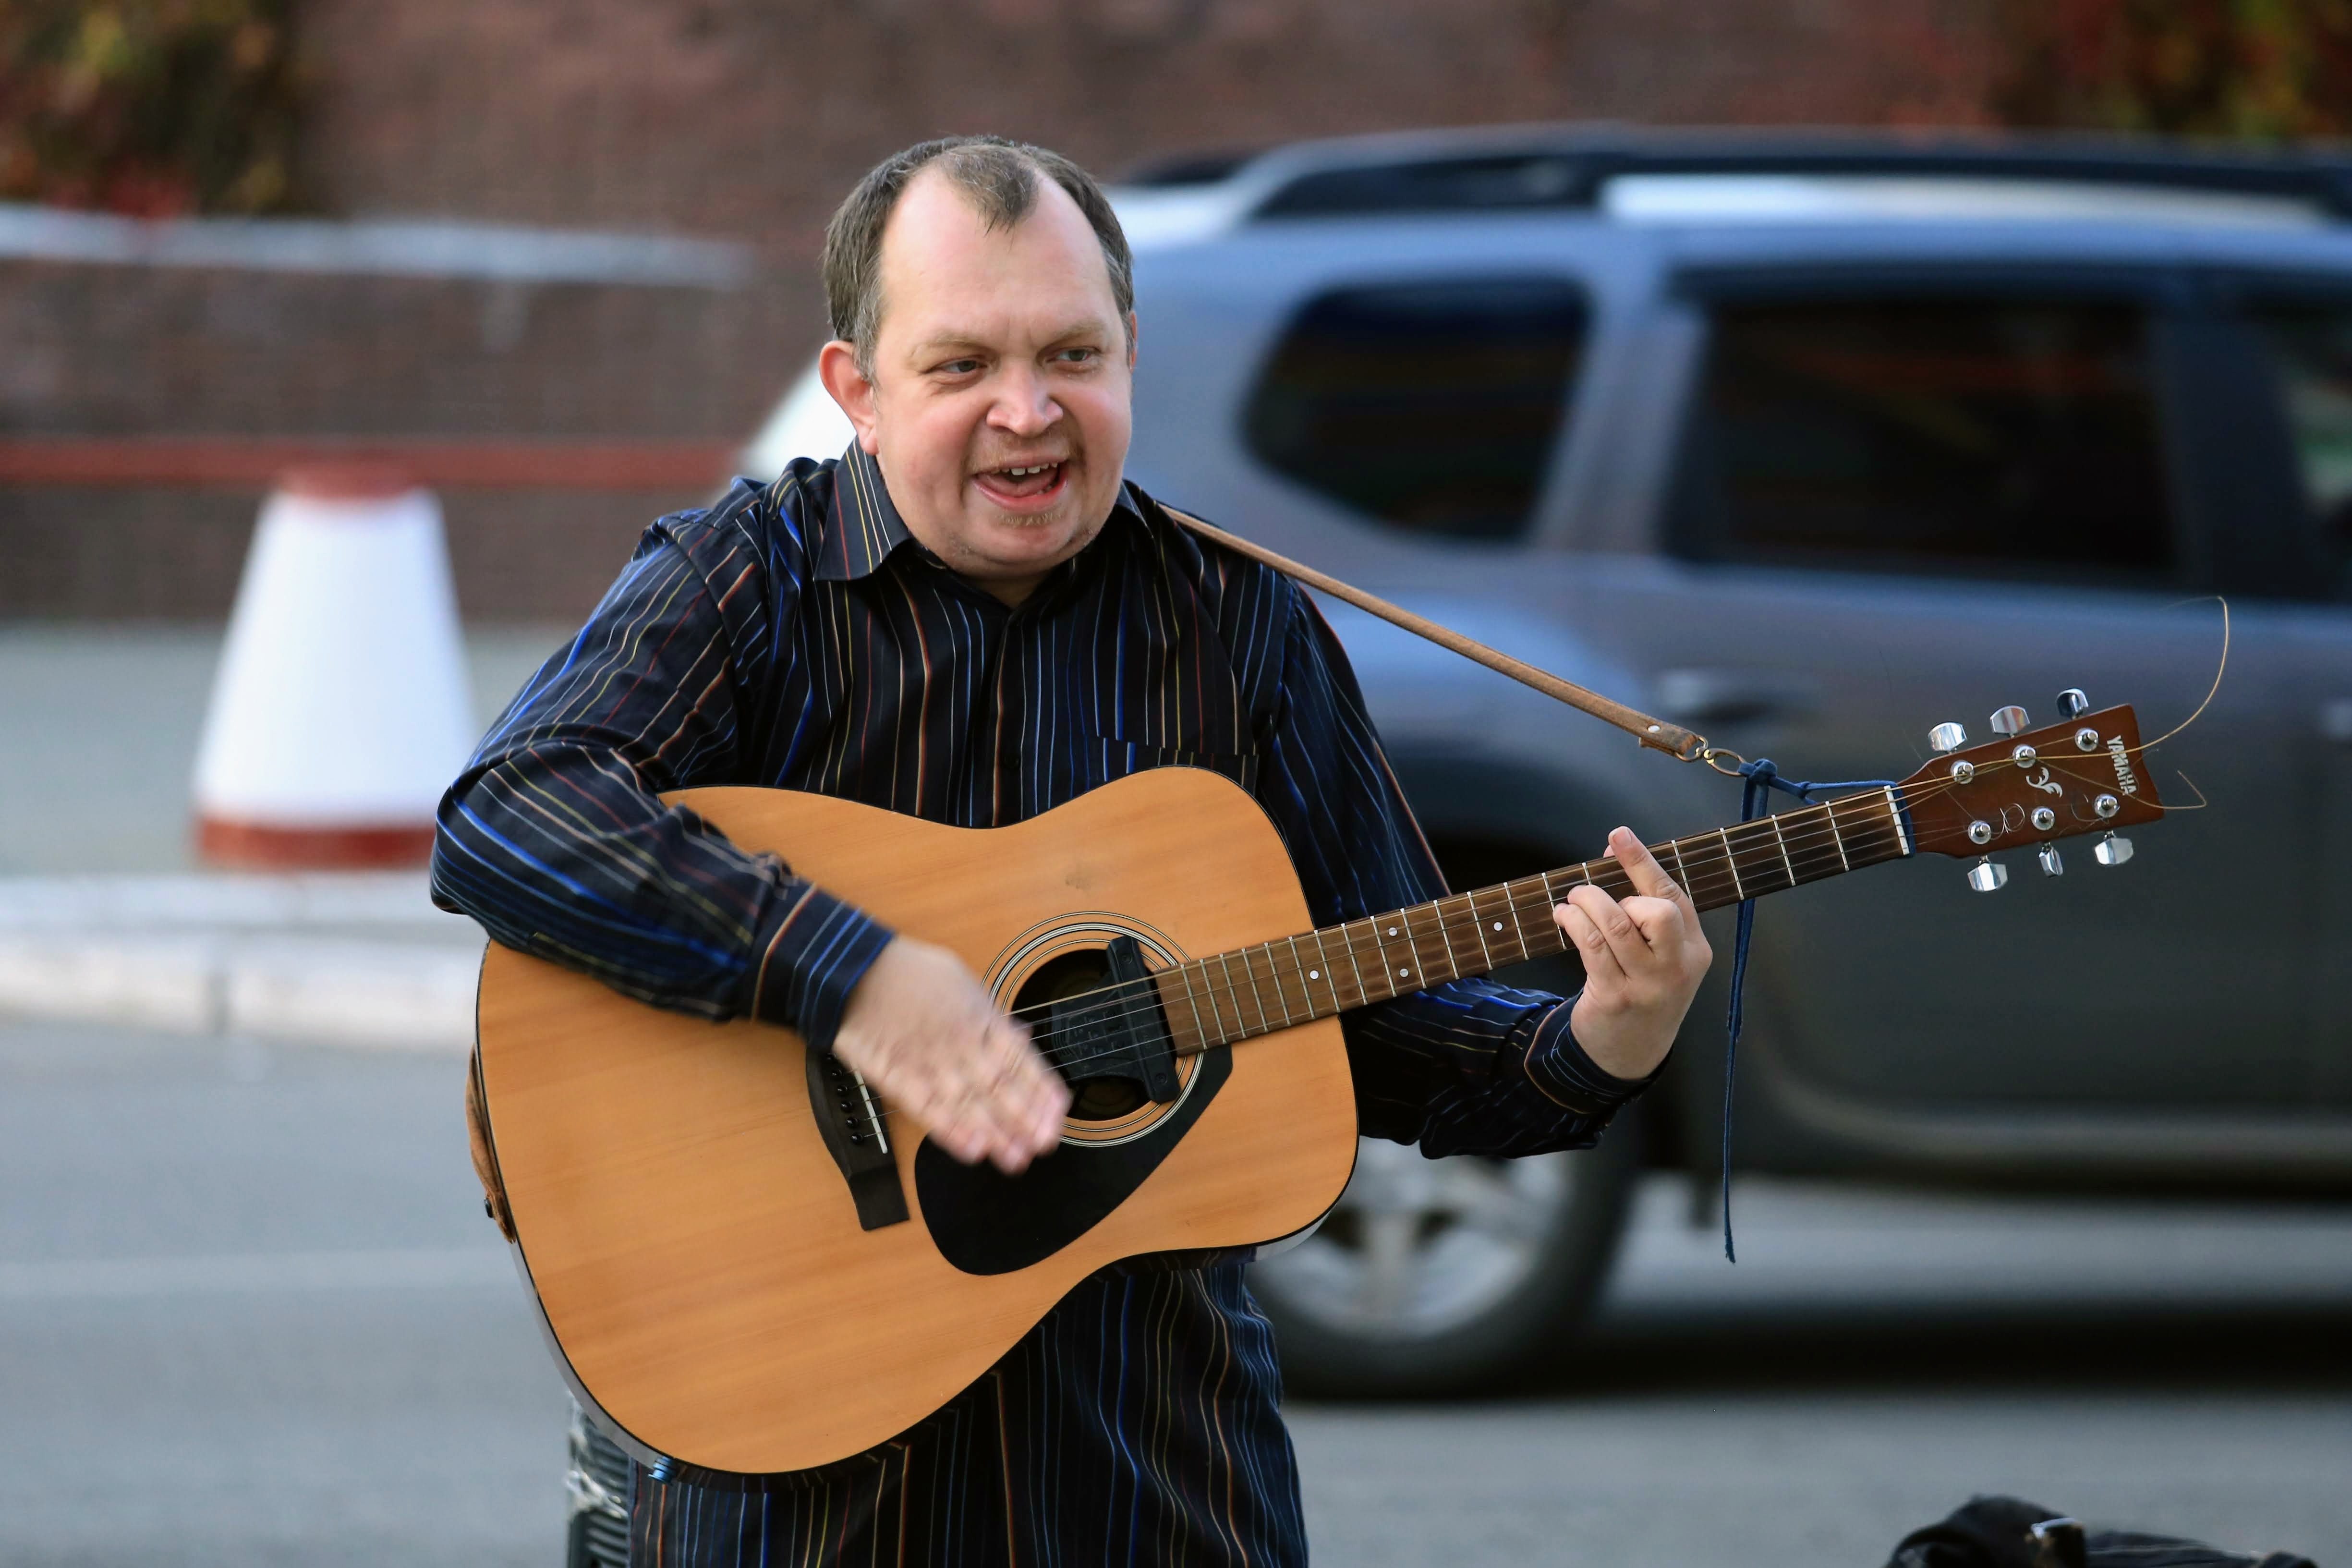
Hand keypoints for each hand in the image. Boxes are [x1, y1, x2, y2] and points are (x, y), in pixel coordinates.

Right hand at [831, 936, 1070, 1173]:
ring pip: (969, 1104)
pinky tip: (971, 1150)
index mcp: (980, 1018)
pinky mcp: (899, 1078)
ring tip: (1016, 1158)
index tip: (1057, 1113)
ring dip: (996, 1133)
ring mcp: (930, 1063)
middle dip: (1025, 1119)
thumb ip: (993, 1016)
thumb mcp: (964, 982)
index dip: (1041, 1089)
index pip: (1021, 1059)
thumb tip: (1020, 1036)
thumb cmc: (910, 972)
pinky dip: (951, 1132)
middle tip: (1043, 1144)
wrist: (856, 971)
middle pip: (1000, 1087)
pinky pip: (928, 1109)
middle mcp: (961, 1044)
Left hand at [1554, 827, 1712, 1081]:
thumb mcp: (1661, 957)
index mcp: (1695, 951)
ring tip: (1572, 901)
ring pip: (1617, 924)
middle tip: (1592, 894)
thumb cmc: (1643, 990)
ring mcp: (1647, 985)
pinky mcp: (1615, 997)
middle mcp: (1676, 967)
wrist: (1631, 1052)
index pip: (1675, 896)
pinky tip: (1563, 916)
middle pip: (1657, 910)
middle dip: (1619, 892)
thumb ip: (1647, 912)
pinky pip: (1591, 946)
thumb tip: (1611, 856)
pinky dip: (1573, 922)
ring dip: (1587, 902)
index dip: (1644, 862)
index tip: (1618, 835)